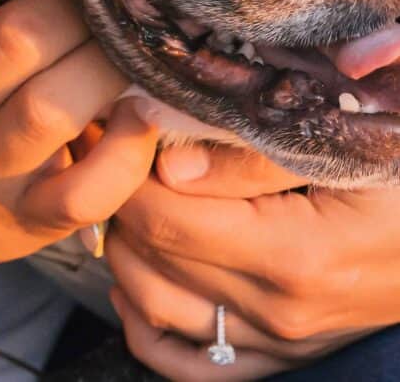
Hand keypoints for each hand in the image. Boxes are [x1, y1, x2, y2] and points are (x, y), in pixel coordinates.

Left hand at [105, 143, 398, 379]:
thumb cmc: (399, 180)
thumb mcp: (342, 151)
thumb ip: (254, 157)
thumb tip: (169, 165)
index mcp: (296, 256)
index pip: (168, 219)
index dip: (129, 173)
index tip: (121, 132)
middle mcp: (279, 312)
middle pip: (153, 260)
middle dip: (120, 202)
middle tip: (119, 155)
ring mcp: (278, 345)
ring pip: (155, 310)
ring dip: (124, 252)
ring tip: (128, 200)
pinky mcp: (279, 360)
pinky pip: (187, 364)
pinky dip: (145, 324)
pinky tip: (136, 278)